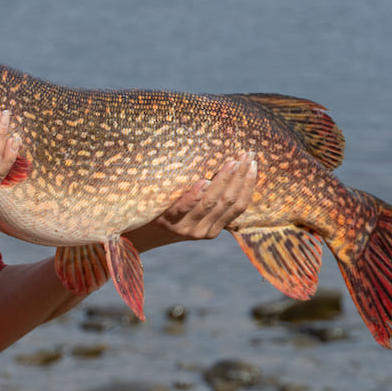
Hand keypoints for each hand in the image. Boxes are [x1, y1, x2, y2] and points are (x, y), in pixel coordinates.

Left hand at [127, 151, 257, 252]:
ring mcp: (185, 227)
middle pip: (228, 202)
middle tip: (247, 155)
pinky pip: (184, 208)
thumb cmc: (167, 217)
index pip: (238, 206)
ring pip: (210, 203)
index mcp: (214, 228)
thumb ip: (208, 200)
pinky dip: (195, 194)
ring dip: (223, 180)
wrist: (136, 235)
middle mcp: (203, 231)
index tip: (255, 164)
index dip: (249, 185)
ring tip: (232, 162)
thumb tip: (230, 168)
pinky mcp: (167, 222)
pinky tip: (203, 180)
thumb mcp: (191, 213)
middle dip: (240, 177)